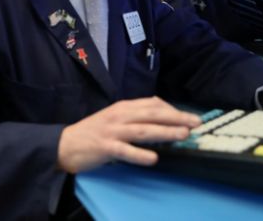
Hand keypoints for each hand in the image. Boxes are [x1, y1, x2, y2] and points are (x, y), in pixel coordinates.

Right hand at [57, 97, 200, 173]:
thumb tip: (160, 109)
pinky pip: (125, 151)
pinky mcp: (105, 147)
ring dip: (165, 131)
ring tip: (183, 135)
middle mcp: (120, 116)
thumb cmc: (94, 131)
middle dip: (176, 117)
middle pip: (152, 114)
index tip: (190, 115)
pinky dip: (140, 154)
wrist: (66, 143)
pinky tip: (153, 158)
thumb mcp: (115, 116)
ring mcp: (112, 131)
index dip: (173, 109)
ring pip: (143, 130)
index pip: (152, 104)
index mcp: (123, 107)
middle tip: (195, 122)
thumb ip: (135, 113)